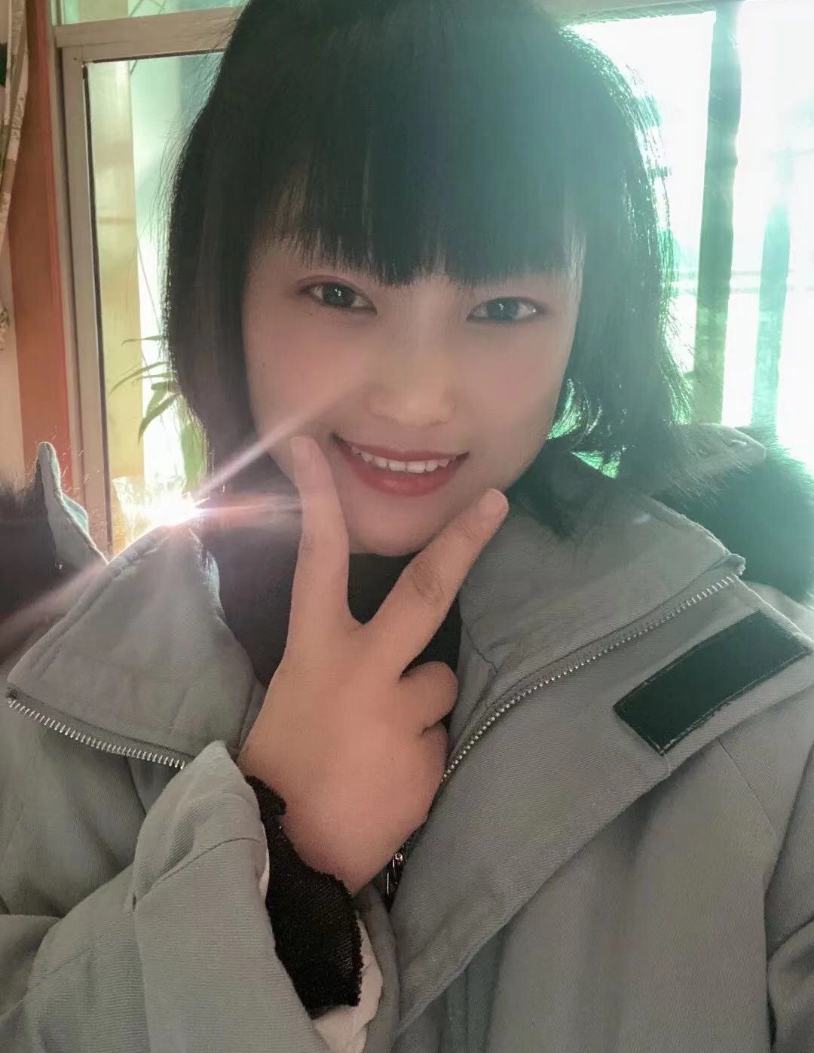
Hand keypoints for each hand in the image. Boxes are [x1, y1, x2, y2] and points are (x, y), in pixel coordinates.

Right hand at [237, 435, 507, 893]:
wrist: (285, 858)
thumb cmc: (278, 771)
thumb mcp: (294, 698)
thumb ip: (339, 664)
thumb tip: (393, 654)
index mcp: (316, 651)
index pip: (317, 558)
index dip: (318, 497)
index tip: (314, 447)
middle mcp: (363, 669)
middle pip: (424, 590)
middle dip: (463, 542)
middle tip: (497, 504)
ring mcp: (401, 713)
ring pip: (442, 682)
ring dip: (423, 706)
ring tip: (383, 746)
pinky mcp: (430, 758)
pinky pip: (442, 739)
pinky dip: (424, 754)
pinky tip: (391, 780)